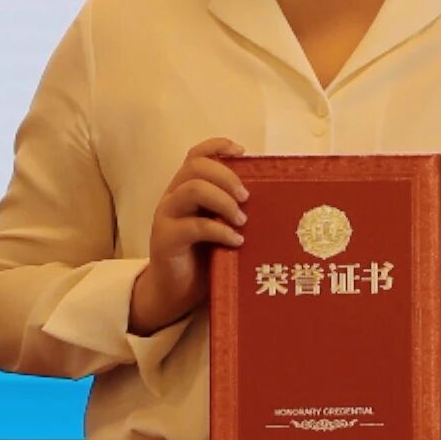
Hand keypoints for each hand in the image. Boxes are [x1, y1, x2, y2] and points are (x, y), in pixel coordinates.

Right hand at [121, 138, 247, 340]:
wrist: (175, 293)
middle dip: (227, 176)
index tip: (243, 153)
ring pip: (192, 189)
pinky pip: (194, 226)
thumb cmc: (203, 259)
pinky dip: (220, 231)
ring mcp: (166, 217)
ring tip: (242, 220)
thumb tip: (274, 197)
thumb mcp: (220, 228)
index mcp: (186, 189)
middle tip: (247, 198)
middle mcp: (173, 197)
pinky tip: (236, 242)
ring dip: (223, 201)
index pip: (197, 154)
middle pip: (196, 166)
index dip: (218, 146)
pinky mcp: (166, 240)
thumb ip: (233, 210)